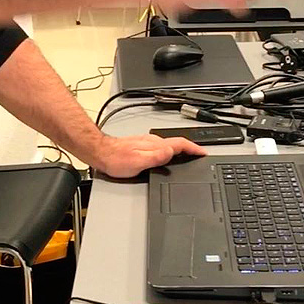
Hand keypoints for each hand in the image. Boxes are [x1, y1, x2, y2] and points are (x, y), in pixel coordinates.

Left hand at [90, 134, 208, 178]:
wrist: (100, 153)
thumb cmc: (116, 160)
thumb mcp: (138, 162)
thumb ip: (156, 157)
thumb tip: (171, 152)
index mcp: (155, 145)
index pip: (180, 144)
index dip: (194, 148)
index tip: (203, 153)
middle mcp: (152, 141)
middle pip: (176, 143)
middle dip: (190, 148)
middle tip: (198, 154)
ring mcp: (147, 142)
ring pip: (169, 144)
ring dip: (180, 149)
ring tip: (188, 155)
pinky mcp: (141, 145)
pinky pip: (161, 146)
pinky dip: (170, 150)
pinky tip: (168, 155)